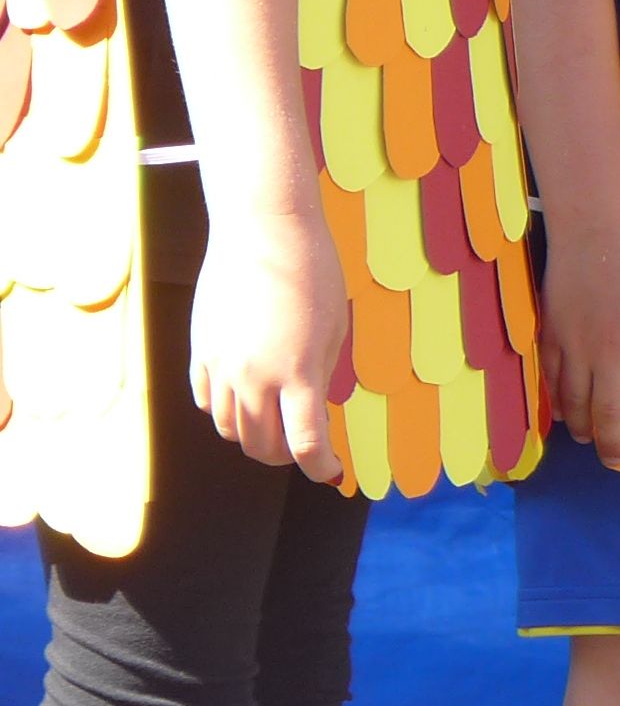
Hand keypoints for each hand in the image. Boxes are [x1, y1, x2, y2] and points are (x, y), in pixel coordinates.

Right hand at [190, 210, 349, 483]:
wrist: (262, 232)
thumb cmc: (313, 273)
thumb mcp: (334, 328)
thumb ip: (321, 376)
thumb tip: (313, 414)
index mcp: (299, 373)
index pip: (306, 445)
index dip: (322, 467)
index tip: (333, 473)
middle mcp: (255, 378)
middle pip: (263, 447)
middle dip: (288, 456)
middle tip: (306, 447)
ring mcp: (221, 368)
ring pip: (231, 431)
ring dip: (256, 437)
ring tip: (278, 424)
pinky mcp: (200, 353)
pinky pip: (209, 403)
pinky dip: (228, 412)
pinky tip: (247, 400)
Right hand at [539, 220, 619, 464]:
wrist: (594, 237)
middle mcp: (610, 355)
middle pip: (609, 413)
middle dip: (613, 444)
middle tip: (614, 461)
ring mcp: (576, 349)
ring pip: (576, 404)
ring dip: (584, 428)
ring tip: (590, 440)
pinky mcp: (550, 340)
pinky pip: (551, 382)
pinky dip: (557, 404)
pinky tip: (564, 415)